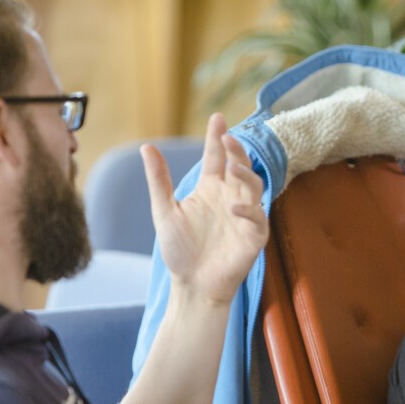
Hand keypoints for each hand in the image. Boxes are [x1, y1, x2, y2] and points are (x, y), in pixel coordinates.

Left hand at [141, 112, 267, 304]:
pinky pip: (258, 219)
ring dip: (246, 174)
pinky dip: (249, 211)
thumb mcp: (164, 211)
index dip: (217, 138)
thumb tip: (146, 147)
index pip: (216, 157)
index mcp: (211, 189)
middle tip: (227, 137)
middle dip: (236, 151)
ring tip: (233, 166)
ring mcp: (245, 216)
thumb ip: (159, 180)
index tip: (217, 118)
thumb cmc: (179, 251)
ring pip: (254, 187)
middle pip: (239, 166)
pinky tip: (234, 208)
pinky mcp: (254, 237)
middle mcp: (230, 198)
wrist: (191, 285)